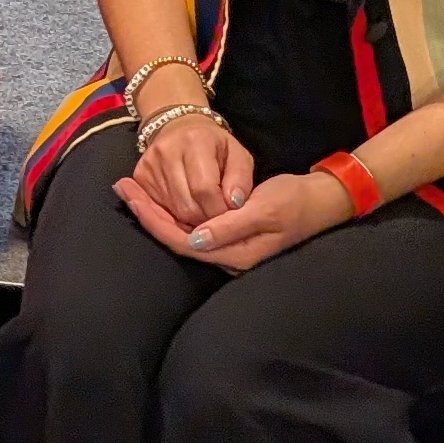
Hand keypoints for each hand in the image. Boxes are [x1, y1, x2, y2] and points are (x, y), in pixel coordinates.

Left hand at [120, 163, 354, 272]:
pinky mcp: (229, 236)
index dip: (153, 219)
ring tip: (131, 189)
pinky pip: (192, 227)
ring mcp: (228, 247)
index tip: (131, 195)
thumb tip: (194, 239)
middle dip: (147, 213)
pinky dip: (172, 211)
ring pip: (181, 233)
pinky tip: (158, 198)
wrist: (321, 200)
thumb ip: (229, 226)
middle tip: (122, 186)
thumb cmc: (294, 201)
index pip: (181, 241)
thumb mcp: (263, 210)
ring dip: (155, 211)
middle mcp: (227, 256)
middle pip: (175, 238)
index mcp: (235, 254)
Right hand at [126, 100, 252, 227]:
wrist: (179, 127)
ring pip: (173, 211)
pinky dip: (176, 214)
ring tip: (203, 211)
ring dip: (191, 219)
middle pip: (186, 205)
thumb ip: (241, 179)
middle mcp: (166, 151)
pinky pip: (159, 208)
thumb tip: (234, 204)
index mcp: (195, 141)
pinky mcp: (140, 175)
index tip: (229, 214)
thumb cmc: (214, 145)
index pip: (204, 190)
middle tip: (217, 216)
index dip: (219, 210)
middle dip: (205, 219)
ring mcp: (149, 164)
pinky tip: (187, 205)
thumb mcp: (238, 155)